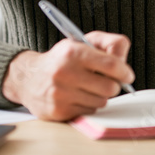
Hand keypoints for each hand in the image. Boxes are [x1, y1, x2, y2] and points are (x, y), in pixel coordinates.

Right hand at [1, 31, 134, 120]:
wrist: (27, 78)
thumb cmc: (60, 60)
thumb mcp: (80, 42)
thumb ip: (107, 44)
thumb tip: (124, 61)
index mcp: (73, 52)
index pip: (111, 64)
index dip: (124, 71)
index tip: (127, 75)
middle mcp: (65, 72)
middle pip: (110, 87)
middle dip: (112, 85)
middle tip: (104, 80)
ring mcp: (61, 94)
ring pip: (101, 102)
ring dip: (99, 96)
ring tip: (87, 87)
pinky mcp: (59, 111)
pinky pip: (89, 112)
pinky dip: (88, 105)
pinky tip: (77, 96)